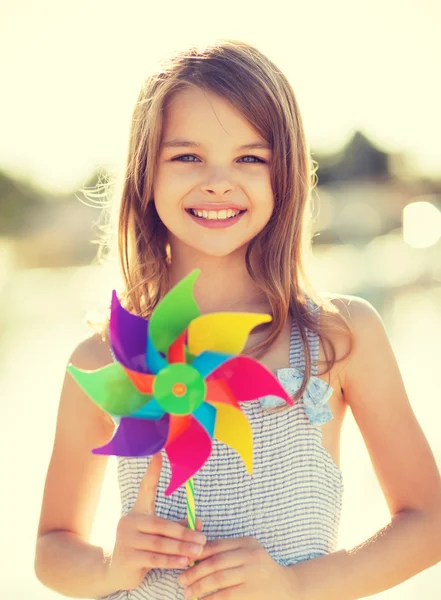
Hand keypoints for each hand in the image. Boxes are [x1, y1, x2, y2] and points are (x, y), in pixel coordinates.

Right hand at [106, 453, 205, 591]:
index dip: (153, 471)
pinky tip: (184, 562)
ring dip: (181, 548)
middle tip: (203, 539)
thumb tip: (200, 523)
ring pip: (160, 543)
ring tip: (198, 551)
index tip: (159, 453)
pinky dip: (171, 561)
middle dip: (185, 533)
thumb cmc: (141, 548)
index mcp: (138, 510)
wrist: (113, 571)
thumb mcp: (157, 535)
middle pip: (161, 525)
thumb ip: (176, 528)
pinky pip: (154, 559)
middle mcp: (129, 521)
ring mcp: (125, 540)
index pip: (146, 488)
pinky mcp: (126, 558)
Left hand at [177, 536, 298, 598]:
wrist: (288, 589)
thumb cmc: (260, 571)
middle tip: (180, 580)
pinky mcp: (253, 592)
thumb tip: (194, 555)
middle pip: (214, 562)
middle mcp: (251, 555)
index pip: (216, 546)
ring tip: (188, 593)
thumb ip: (226, 552)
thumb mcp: (247, 554)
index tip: (183, 561)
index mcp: (246, 542)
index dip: (196, 554)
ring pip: (218, 579)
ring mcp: (253, 574)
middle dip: (194, 572)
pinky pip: (225, 596)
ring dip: (199, 587)